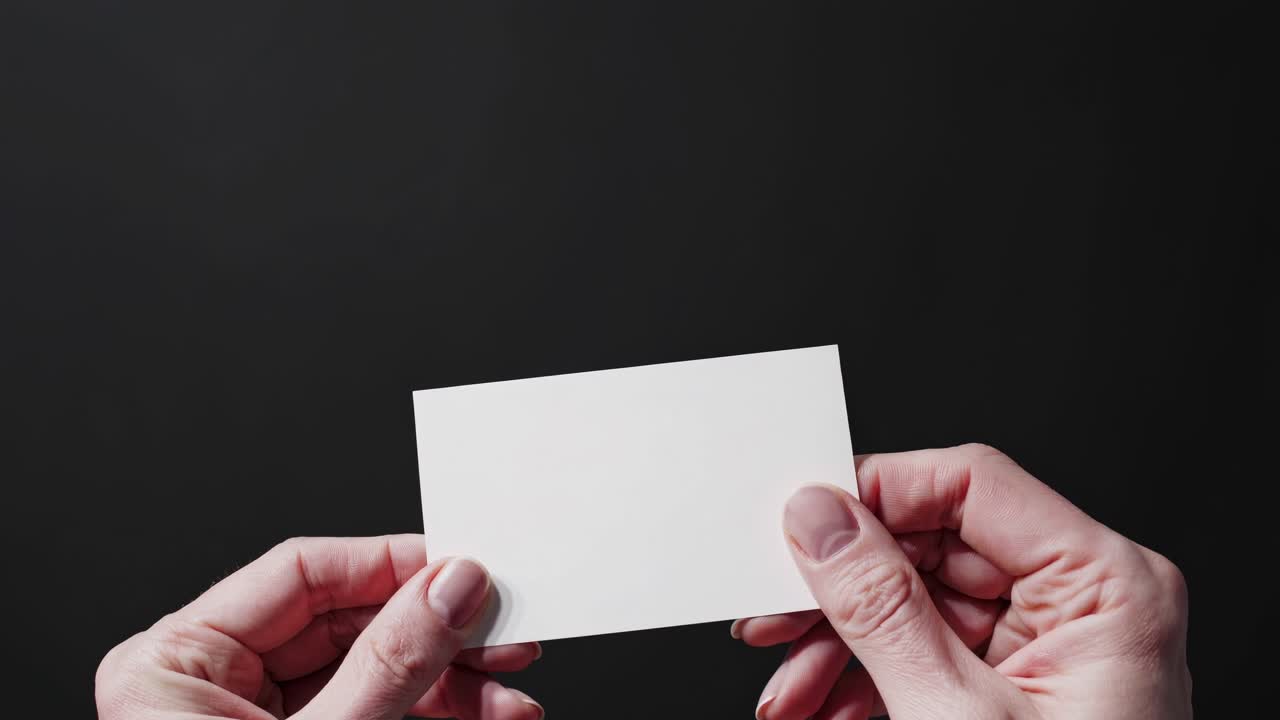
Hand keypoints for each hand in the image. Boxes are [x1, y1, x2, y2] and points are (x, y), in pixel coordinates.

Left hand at [95, 535, 543, 719]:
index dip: (392, 564)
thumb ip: (392, 664)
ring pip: (377, 669)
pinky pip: (381, 711)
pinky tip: (491, 718)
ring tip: (513, 695)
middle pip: (349, 621)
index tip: (464, 569)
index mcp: (176, 663)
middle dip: (438, 634)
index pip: (301, 573)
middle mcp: (213, 684)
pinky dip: (439, 715)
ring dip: (454, 682)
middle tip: (504, 632)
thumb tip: (451, 587)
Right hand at [733, 444, 1190, 719]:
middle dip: (842, 595)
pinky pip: (929, 651)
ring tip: (788, 694)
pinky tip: (824, 710)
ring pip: (918, 603)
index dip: (875, 493)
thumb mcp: (952, 717)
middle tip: (773, 620)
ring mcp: (1053, 644)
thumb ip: (878, 607)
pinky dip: (868, 680)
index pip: (970, 481)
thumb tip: (820, 520)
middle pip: (933, 547)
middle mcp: (1086, 602)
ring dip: (841, 648)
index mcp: (1105, 586)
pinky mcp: (1022, 684)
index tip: (803, 523)